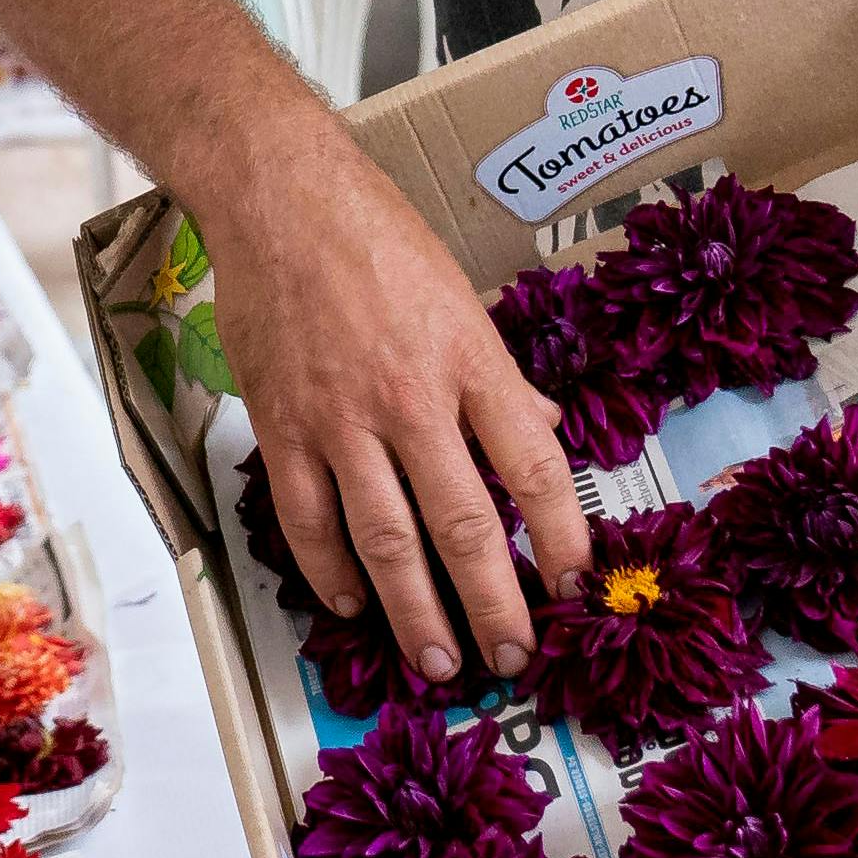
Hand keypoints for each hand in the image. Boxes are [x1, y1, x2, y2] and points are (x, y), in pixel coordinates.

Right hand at [199, 139, 591, 680]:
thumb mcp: (463, 298)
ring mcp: (342, 419)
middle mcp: (412, 398)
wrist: (279, 197)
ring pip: (386, 541)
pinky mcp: (284, 427)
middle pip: (464, 525)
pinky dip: (331, 572)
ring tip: (439, 661)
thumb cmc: (376, 235)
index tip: (577, 586)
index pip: (534, 467)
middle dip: (495, 605)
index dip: (564, 536)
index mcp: (471, 360)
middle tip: (512, 657)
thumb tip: (539, 431)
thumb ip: (499, 377)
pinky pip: (308, 520)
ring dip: (416, 613)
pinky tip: (353, 604)